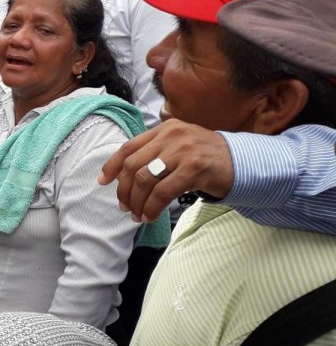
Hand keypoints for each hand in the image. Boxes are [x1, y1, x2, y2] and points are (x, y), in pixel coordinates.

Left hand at [98, 119, 234, 223]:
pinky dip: (152, 206)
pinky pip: (163, 191)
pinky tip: (150, 215)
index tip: (102, 182)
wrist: (243, 162)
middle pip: (133, 166)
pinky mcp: (194, 168)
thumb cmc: (206, 157)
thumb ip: (155, 153)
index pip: (128, 147)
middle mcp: (171, 136)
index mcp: (163, 129)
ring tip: (137, 215)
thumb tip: (125, 175)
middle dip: (124, 190)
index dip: (111, 166)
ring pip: (145, 180)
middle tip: (124, 206)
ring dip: (137, 201)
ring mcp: (183, 151)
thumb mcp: (179, 145)